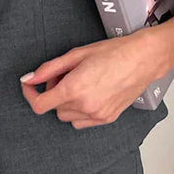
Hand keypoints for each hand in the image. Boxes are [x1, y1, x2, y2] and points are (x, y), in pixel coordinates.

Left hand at [19, 31, 157, 128]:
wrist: (144, 59)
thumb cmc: (114, 52)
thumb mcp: (76, 55)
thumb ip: (49, 69)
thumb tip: (29, 78)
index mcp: (74, 89)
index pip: (40, 105)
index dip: (29, 95)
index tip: (30, 86)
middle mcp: (85, 106)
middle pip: (53, 108)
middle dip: (53, 92)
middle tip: (65, 75)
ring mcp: (97, 115)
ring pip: (66, 117)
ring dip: (66, 103)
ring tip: (80, 83)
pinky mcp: (107, 119)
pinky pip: (81, 122)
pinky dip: (79, 111)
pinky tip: (89, 93)